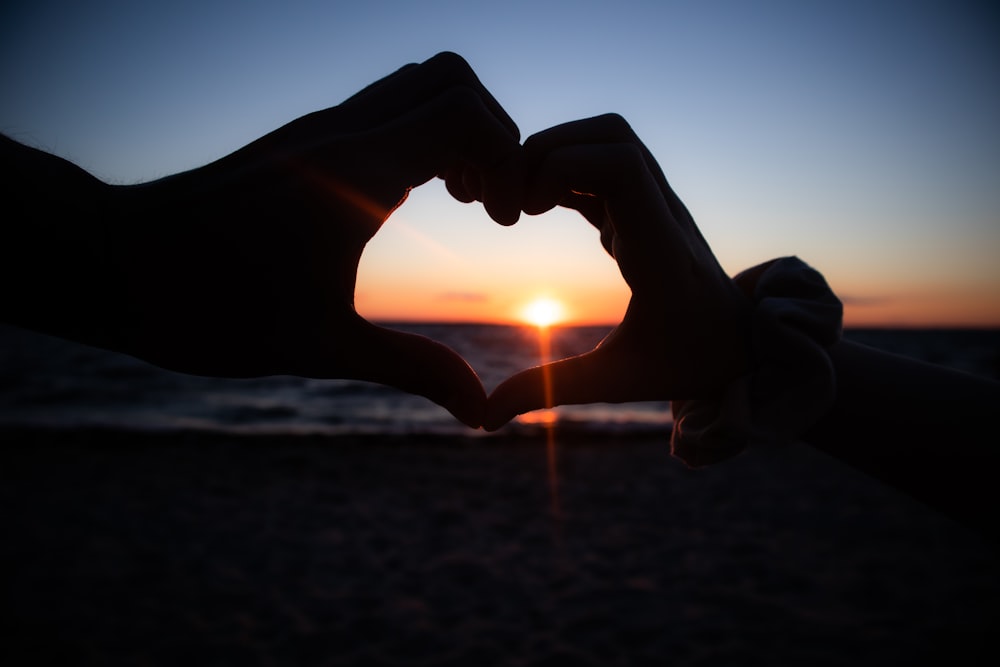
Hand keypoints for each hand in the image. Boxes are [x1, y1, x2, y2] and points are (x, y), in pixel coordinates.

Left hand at [108, 52, 521, 426]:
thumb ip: (413, 369)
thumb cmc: (210, 307)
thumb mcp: (323, 345)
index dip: (508, 158)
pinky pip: (380, 109)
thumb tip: (479, 411)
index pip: (464, 113)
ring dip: (454, 131)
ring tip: (460, 198)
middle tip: (489, 203)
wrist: (112, 265)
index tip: (504, 221)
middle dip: (490, 133)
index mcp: (356, 173)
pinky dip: (417, 137)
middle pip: (448, 79)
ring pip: (413, 85)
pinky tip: (411, 198)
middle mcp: (341, 134)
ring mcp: (318, 131)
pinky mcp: (301, 143)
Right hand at [485, 114, 751, 429]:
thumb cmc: (687, 364)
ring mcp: (659, 204)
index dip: (562, 165)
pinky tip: (539, 206)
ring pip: (610, 139)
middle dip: (550, 149)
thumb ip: (551, 391)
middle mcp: (664, 214)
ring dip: (558, 153)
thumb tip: (485, 416)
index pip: (621, 166)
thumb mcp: (617, 380)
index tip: (526, 209)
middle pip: (612, 135)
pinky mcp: (649, 206)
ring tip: (522, 202)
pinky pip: (606, 162)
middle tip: (513, 199)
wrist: (745, 348)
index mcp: (660, 250)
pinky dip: (566, 169)